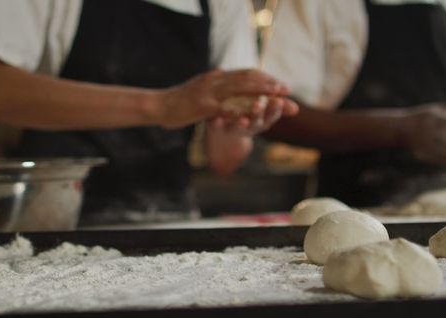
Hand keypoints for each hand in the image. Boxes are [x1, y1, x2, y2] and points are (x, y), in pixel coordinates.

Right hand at [157, 69, 291, 128]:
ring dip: (260, 91)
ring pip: (239, 88)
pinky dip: (239, 111)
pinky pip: (224, 108)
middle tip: (286, 90)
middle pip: (248, 77)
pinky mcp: (202, 106)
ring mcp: (209, 92)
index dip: (266, 78)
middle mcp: (216, 80)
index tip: (282, 86)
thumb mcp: (203, 90)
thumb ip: (219, 87)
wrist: (159, 105)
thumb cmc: (181, 102)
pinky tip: (252, 116)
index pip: (247, 73)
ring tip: (275, 96)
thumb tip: (234, 85)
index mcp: (217, 76)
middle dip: (269, 83)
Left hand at [207, 97, 297, 135]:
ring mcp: (233, 128)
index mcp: (262, 120)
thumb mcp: (265, 111)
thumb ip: (278, 107)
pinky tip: (217, 120)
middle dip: (257, 114)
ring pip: (237, 127)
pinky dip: (217, 124)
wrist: (227, 131)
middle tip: (257, 105)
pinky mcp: (218, 129)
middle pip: (255, 122)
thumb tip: (296, 109)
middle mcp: (249, 126)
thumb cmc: (250, 116)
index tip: (277, 100)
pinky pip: (217, 128)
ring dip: (240, 122)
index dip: (274, 109)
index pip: (271, 115)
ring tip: (241, 118)